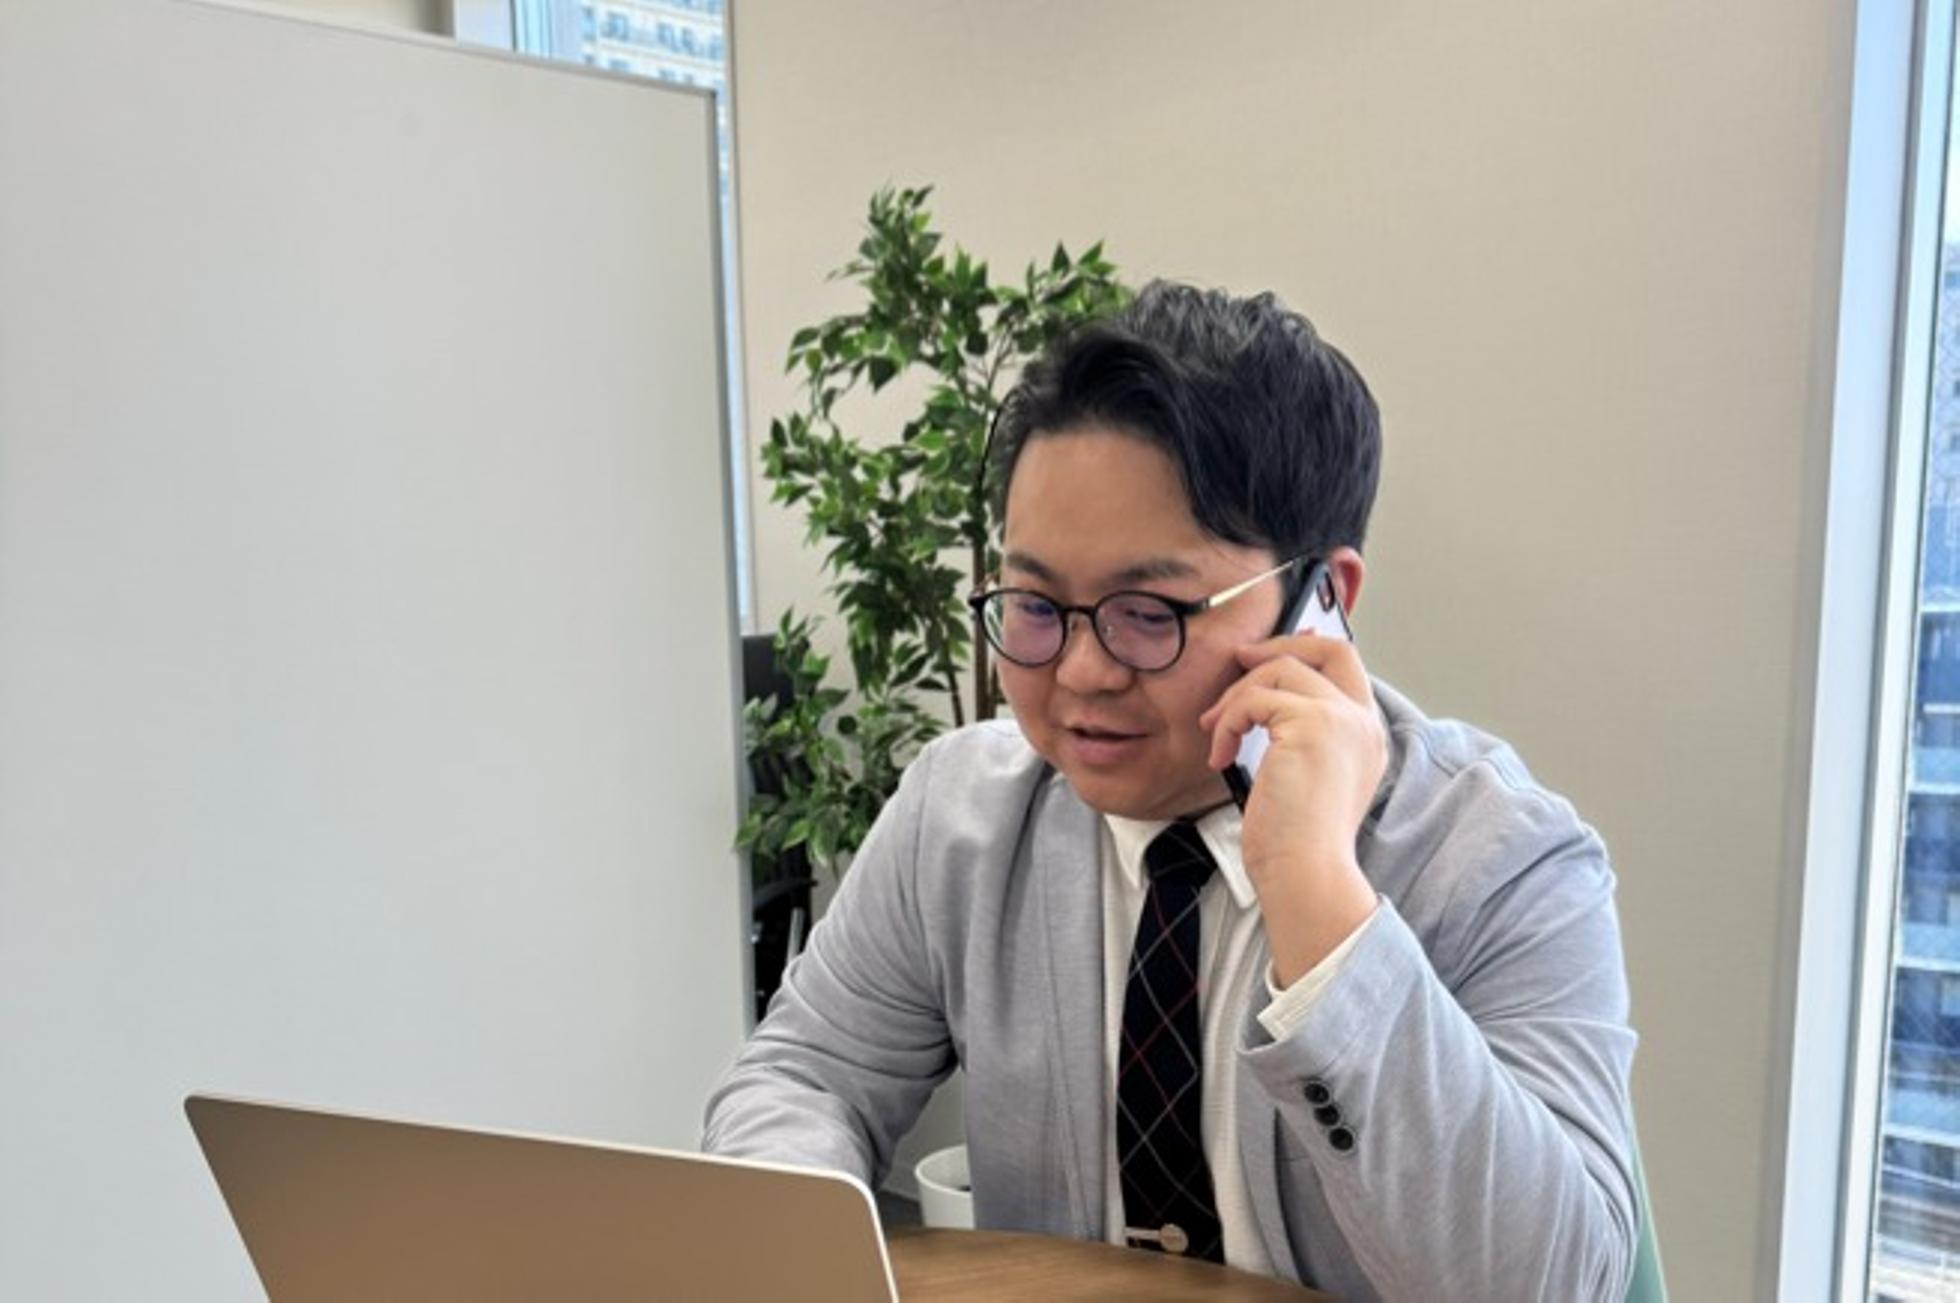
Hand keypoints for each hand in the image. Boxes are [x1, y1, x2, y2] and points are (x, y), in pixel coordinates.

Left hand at [1197, 632, 1385, 981]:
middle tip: (1239, 660)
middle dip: (1280, 645)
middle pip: (1329, 649)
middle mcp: (1362, 722)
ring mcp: (1341, 720)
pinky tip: (1219, 756)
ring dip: (1236, 697)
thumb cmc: (1295, 842)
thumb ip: (1298, 739)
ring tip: (1214, 732)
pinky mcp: (1312, 725)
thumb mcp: (1305, 780)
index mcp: (1366, 736)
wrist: (1306, 873)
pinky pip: (1255, 700)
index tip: (1265, 656)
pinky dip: (1228, 722)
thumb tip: (1260, 706)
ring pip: (1281, 670)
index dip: (1307, 649)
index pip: (1347, 667)